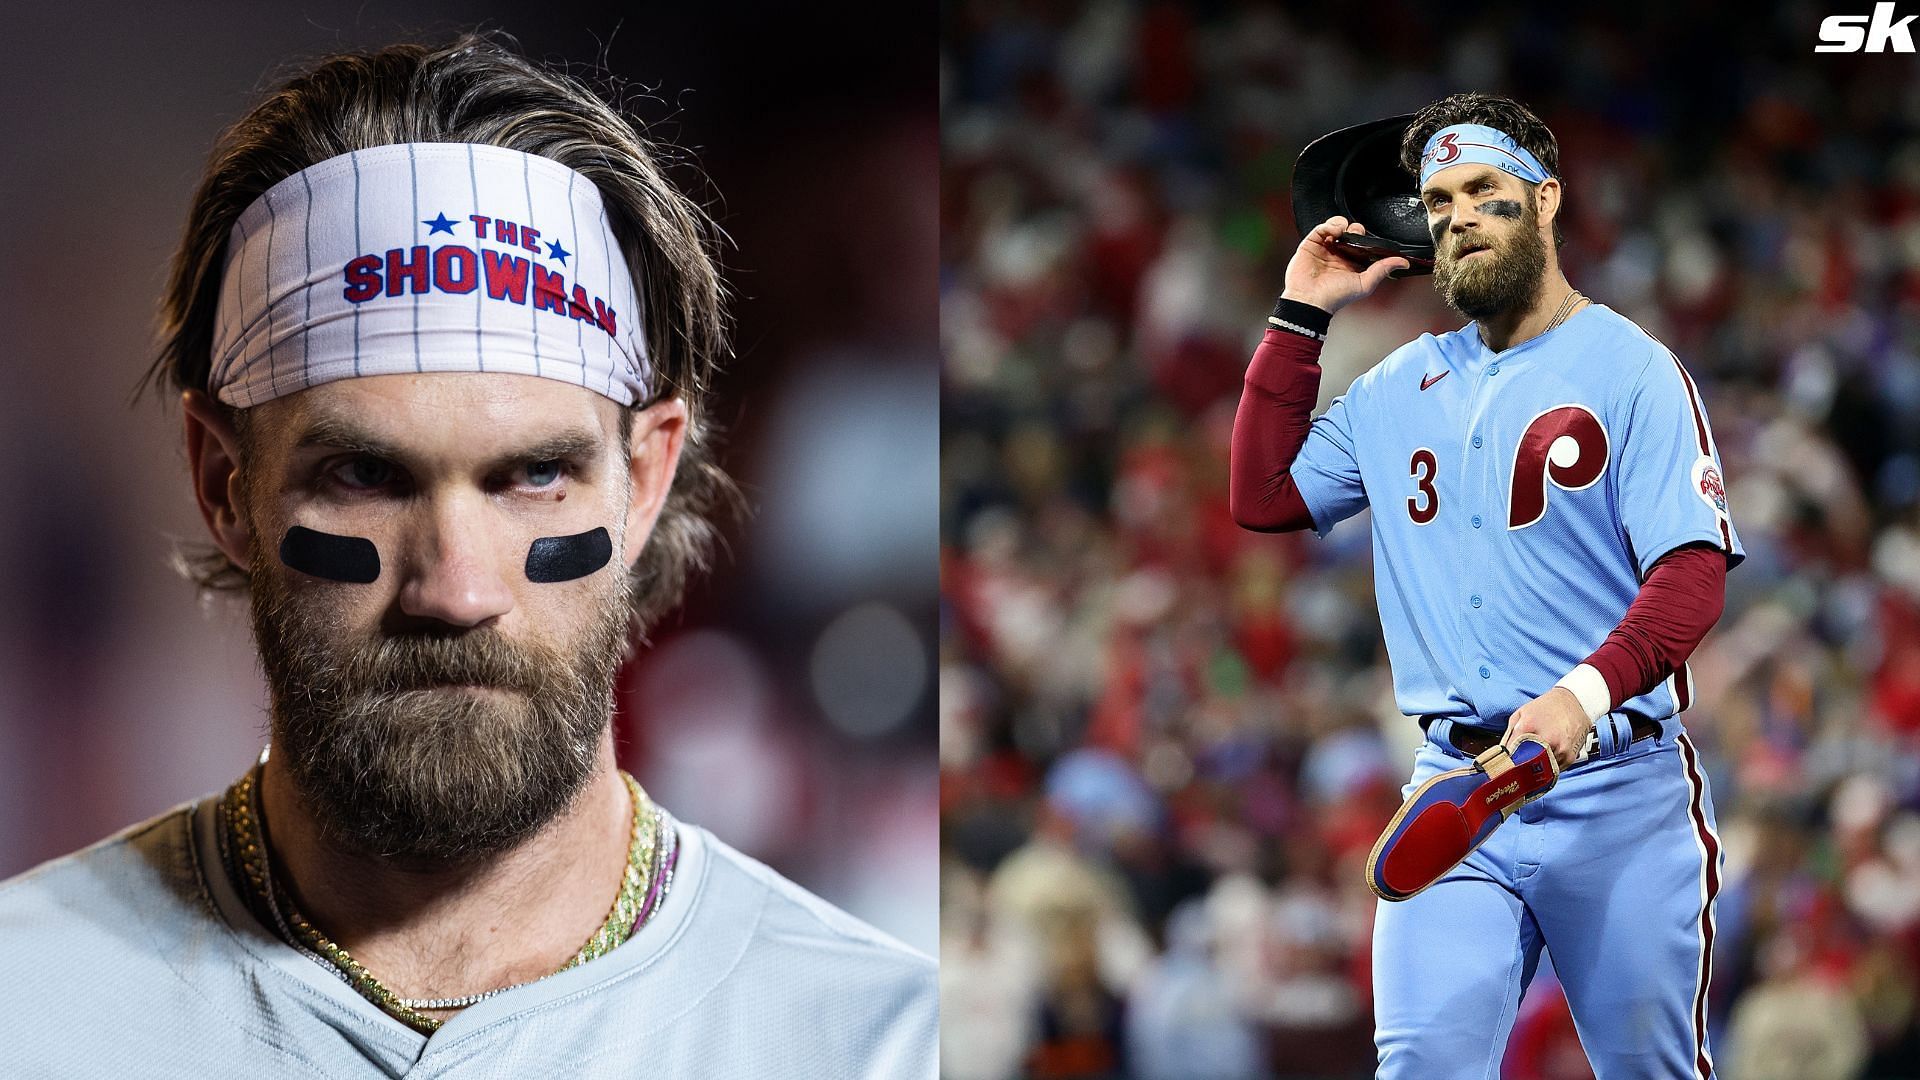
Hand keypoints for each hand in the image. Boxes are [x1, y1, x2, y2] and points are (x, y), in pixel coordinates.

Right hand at [1280, 217, 1410, 314]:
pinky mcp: (1311, 244)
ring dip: (1343, 224)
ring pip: (1337, 227)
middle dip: (1356, 230)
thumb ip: (1382, 270)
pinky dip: (1330, 225)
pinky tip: (1335, 230)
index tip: (1369, 241)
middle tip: (1356, 235)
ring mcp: (1324, 249)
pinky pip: (1322, 228)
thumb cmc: (1334, 297)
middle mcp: (1338, 256)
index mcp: (1351, 264)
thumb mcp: (1365, 284)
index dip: (1367, 240)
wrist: (1310, 299)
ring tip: (1344, 231)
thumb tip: (1403, 262)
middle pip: (1351, 233)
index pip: (1363, 245)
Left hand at [1502, 687, 1591, 768]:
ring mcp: (1559, 750)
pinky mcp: (1569, 757)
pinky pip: (1554, 770)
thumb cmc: (1546, 707)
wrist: (1574, 702)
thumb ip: (1509, 734)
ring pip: (1541, 771)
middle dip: (1520, 767)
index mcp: (1528, 727)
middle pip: (1526, 766)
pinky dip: (1549, 766)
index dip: (1506, 761)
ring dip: (1536, 768)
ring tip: (1537, 755)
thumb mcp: (1521, 713)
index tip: (1505, 764)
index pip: (1511, 754)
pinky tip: (1549, 754)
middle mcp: (1546, 740)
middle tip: (1519, 764)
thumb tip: (1502, 754)